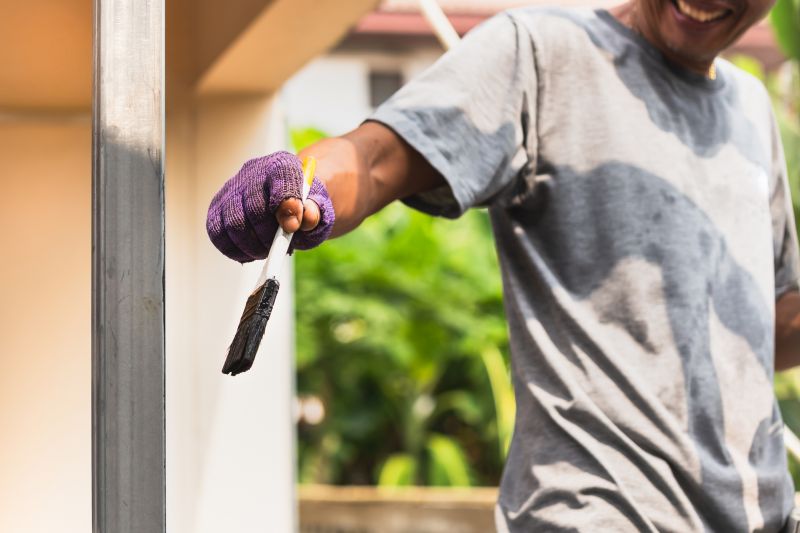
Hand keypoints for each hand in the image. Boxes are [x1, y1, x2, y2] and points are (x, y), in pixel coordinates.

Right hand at [206, 151, 333, 261]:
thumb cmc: (304, 207)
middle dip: (268, 236)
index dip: (287, 205)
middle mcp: (254, 171)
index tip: (292, 228)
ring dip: (251, 246)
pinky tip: (249, 252)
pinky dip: (233, 250)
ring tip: (265, 250)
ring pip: (233, 224)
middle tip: (278, 248)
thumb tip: (305, 219)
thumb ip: (316, 213)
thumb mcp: (318, 210)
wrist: (287, 203)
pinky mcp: (218, 207)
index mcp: (283, 165)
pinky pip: (217, 233)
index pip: (282, 178)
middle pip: (254, 209)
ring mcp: (232, 188)